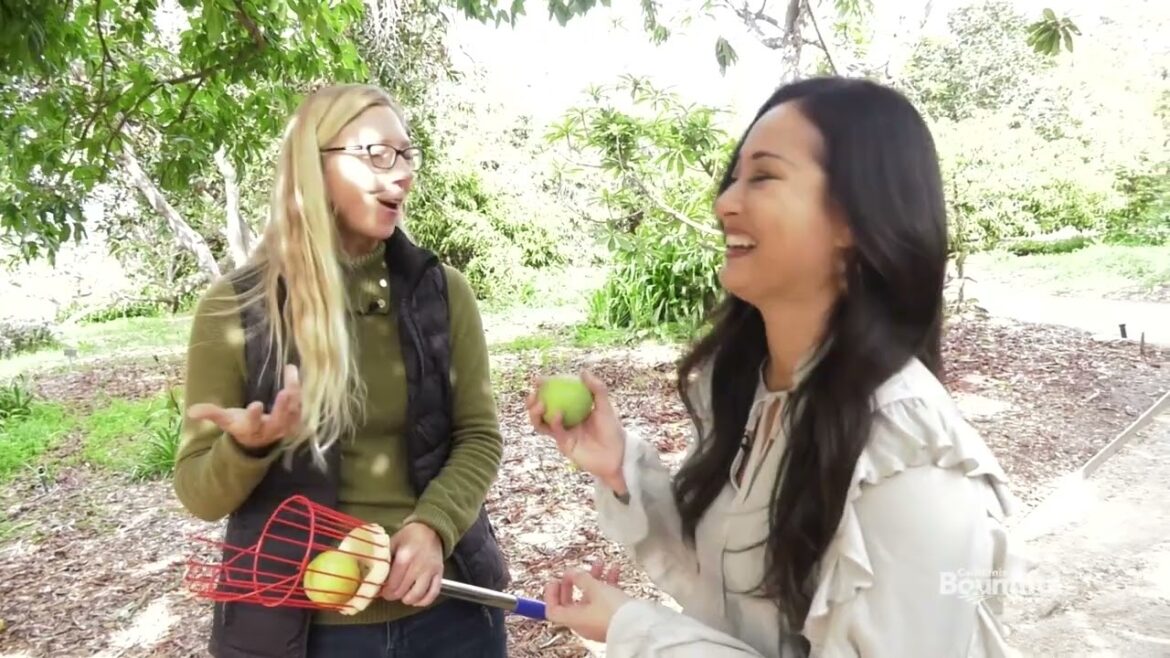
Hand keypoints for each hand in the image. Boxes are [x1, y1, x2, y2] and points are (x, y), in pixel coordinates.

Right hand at [187, 364, 301, 449]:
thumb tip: (191, 411)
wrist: (257, 442)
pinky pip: (301, 408)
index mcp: (250, 429)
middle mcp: (270, 430)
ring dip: (295, 394)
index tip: (256, 404)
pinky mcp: (294, 422)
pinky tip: (298, 376)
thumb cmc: (239, 425)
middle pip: (279, 419)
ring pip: (294, 411)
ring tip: (292, 373)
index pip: (252, 423)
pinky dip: (301, 394)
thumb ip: (211, 413)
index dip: (254, 415)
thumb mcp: (225, 420)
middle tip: (286, 390)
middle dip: (283, 406)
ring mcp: (284, 427)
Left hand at [381, 522, 443, 606]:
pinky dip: (424, 601)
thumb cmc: (409, 537)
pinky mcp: (439, 573)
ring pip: (418, 595)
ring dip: (408, 600)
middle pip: (403, 591)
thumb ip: (384, 560)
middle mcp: (419, 565)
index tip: (382, 591)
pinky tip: (416, 600)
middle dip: (394, 595)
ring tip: (402, 596)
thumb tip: (374, 576)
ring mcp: (431, 570)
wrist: (431, 530)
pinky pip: (433, 593)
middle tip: (390, 594)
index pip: (393, 583)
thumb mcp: (393, 543)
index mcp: (405, 556)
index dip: (385, 591)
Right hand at [525, 370, 626, 493]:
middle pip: (540, 410)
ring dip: (535, 413)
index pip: (553, 395)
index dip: (543, 388)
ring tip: (539, 404)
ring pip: (541, 423)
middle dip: (531, 401)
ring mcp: (561, 433)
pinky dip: (554, 422)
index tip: (538, 380)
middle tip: (533, 392)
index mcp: (570, 408)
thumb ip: (597, 388)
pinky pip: (554, 432)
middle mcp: (563, 420)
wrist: (615, 454)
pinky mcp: (563, 445)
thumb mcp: (605, 406)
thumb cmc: (612, 428)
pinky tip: (558, 414)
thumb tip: (582, 371)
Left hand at [543, 566, 631, 641]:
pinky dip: (608, 584)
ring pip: (591, 597)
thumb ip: (582, 578)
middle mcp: (584, 622)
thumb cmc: (614, 611)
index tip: (554, 580)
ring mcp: (598, 620)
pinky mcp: (612, 618)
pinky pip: (606, 599)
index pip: (553, 610)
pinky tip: (615, 570)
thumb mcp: (595, 589)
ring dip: (594, 578)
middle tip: (575, 571)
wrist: (638, 626)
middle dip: (574, 582)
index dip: (551, 594)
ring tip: (601, 562)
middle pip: (572, 602)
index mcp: (573, 619)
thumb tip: (571, 572)